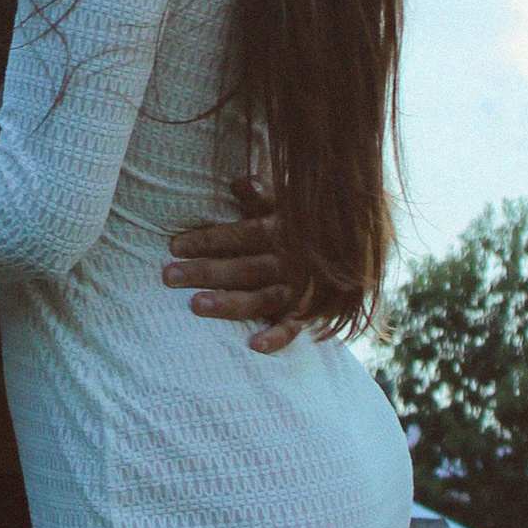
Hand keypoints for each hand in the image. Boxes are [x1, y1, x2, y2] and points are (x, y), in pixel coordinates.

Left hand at [163, 173, 312, 354]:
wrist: (358, 250)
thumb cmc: (311, 223)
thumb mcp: (291, 202)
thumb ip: (264, 195)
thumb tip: (237, 183)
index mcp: (282, 231)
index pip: (240, 235)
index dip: (208, 240)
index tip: (174, 246)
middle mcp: (288, 261)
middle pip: (243, 268)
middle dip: (206, 271)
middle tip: (169, 276)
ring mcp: (299, 289)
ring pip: (261, 298)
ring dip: (229, 303)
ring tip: (195, 305)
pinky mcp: (309, 313)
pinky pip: (293, 327)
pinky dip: (276, 337)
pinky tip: (253, 345)